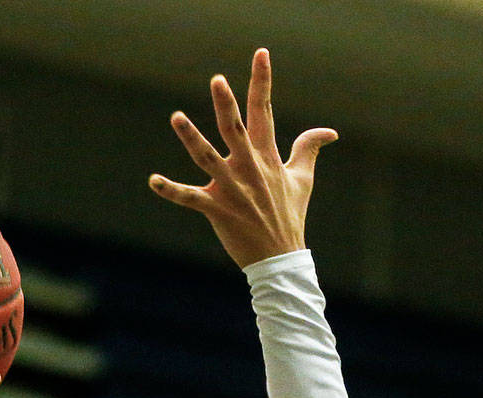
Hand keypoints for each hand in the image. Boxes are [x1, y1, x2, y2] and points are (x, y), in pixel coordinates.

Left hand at [149, 48, 336, 268]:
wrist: (279, 258)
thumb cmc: (289, 216)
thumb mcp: (303, 180)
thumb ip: (309, 149)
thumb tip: (330, 132)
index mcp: (266, 157)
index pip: (263, 111)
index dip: (262, 81)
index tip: (261, 54)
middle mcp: (248, 168)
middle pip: (234, 129)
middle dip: (226, 105)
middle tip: (217, 80)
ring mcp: (231, 189)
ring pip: (207, 157)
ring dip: (191, 138)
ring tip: (176, 117)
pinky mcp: (217, 210)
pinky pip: (189, 198)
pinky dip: (171, 191)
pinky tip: (153, 181)